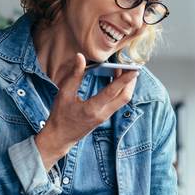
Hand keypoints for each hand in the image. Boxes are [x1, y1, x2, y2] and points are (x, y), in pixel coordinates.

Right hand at [35, 53, 138, 169]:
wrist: (60, 137)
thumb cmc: (60, 115)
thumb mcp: (64, 93)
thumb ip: (74, 75)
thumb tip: (80, 57)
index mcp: (92, 109)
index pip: (112, 92)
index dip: (124, 80)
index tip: (134, 69)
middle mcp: (103, 114)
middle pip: (125, 97)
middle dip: (131, 82)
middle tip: (132, 66)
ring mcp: (106, 116)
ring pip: (123, 100)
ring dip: (126, 85)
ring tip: (124, 69)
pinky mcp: (105, 116)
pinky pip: (118, 102)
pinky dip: (120, 90)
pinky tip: (116, 79)